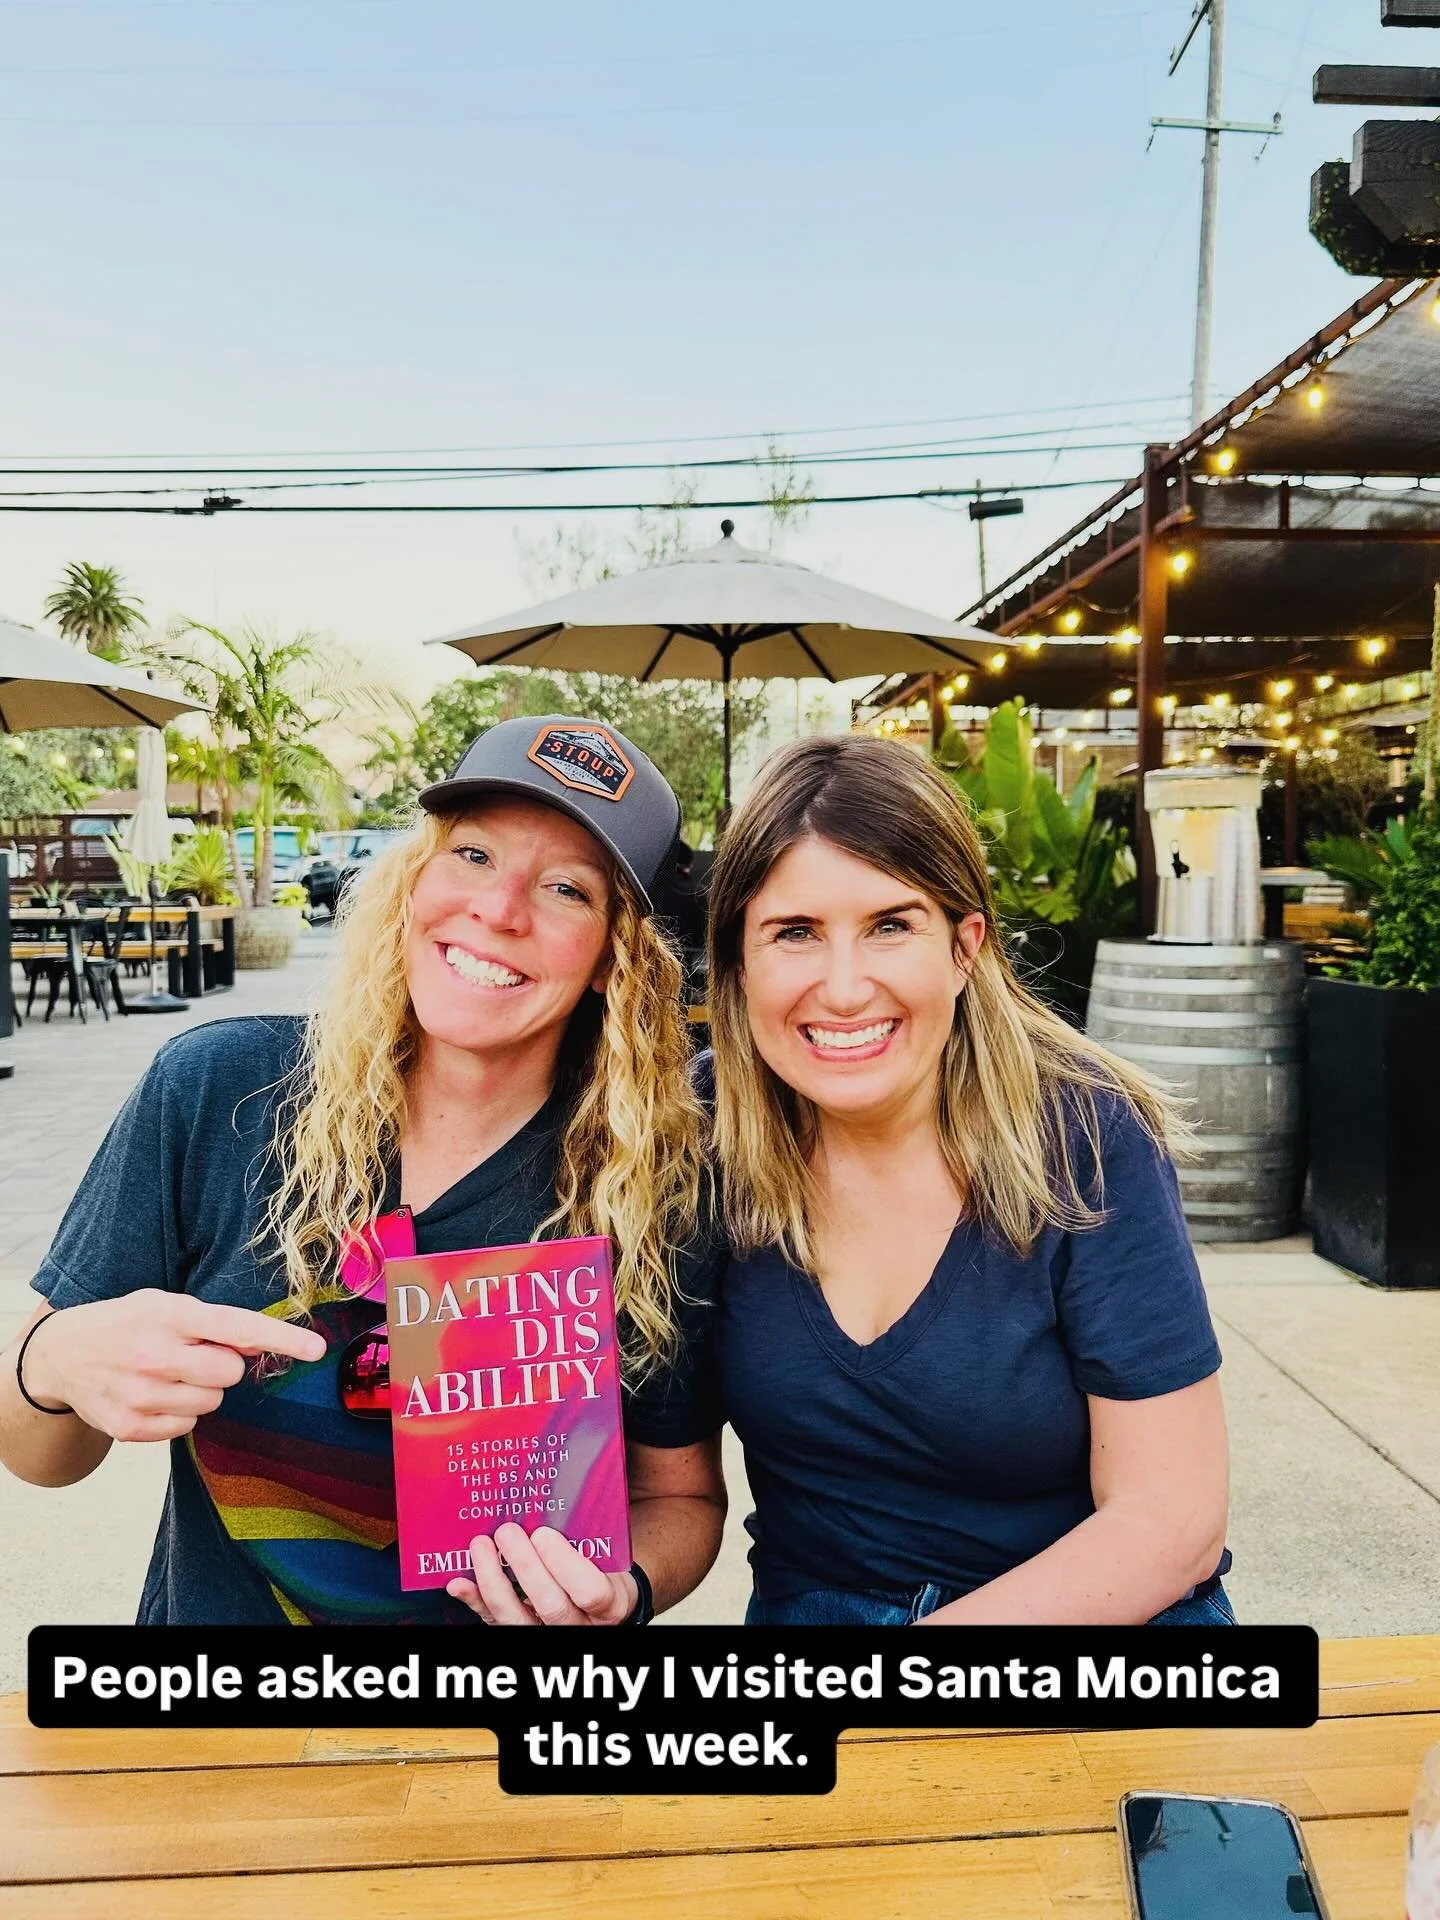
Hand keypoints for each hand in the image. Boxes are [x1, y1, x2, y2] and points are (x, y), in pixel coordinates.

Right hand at [20, 1293, 326, 1442]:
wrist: (60, 1354)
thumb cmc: (126, 1323)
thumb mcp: (165, 1304)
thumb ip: (215, 1323)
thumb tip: (262, 1346)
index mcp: (169, 1315)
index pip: (238, 1328)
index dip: (282, 1339)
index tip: (316, 1349)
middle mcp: (153, 1355)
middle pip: (230, 1374)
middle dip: (223, 1367)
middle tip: (194, 1357)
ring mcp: (139, 1395)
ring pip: (211, 1404)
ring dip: (200, 1391)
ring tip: (169, 1374)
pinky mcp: (129, 1427)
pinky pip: (185, 1427)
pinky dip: (178, 1414)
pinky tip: (154, 1395)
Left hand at [447, 1523, 637, 1625]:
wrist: (600, 1604)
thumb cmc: (603, 1571)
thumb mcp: (609, 1557)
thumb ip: (588, 1539)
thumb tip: (556, 1496)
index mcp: (609, 1605)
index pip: (590, 1592)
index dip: (565, 1565)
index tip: (543, 1534)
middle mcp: (578, 1625)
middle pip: (550, 1605)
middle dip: (525, 1567)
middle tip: (508, 1532)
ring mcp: (545, 1632)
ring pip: (516, 1618)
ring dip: (493, 1580)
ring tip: (481, 1545)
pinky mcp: (519, 1631)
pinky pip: (493, 1621)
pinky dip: (474, 1600)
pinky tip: (458, 1583)